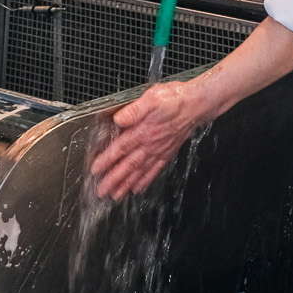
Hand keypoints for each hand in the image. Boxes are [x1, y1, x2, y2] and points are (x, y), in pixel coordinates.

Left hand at [89, 80, 214, 198]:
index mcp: (143, 131)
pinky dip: (145, 181)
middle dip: (114, 179)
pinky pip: (155, 170)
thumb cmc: (175, 99)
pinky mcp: (167, 152)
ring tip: (116, 195)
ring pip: (140, 171)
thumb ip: (134, 110)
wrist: (196, 104)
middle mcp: (150, 144)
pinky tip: (138, 188)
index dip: (107, 160)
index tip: (95, 170)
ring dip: (126, 184)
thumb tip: (118, 118)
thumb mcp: (151, 97)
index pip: (121, 148)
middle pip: (128, 165)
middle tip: (102, 191)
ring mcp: (159, 150)